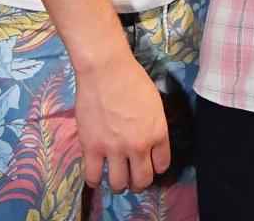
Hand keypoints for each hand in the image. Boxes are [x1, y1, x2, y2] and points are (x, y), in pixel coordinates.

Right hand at [76, 51, 169, 192]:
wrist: (106, 69)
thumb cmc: (132, 78)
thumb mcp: (154, 103)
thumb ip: (154, 126)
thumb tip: (150, 141)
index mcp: (157, 132)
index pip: (162, 165)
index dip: (156, 166)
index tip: (150, 164)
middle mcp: (138, 145)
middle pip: (142, 180)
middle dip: (139, 182)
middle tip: (133, 177)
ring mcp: (114, 149)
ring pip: (119, 184)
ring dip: (119, 184)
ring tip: (116, 176)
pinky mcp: (91, 148)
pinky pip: (93, 177)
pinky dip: (95, 179)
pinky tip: (97, 173)